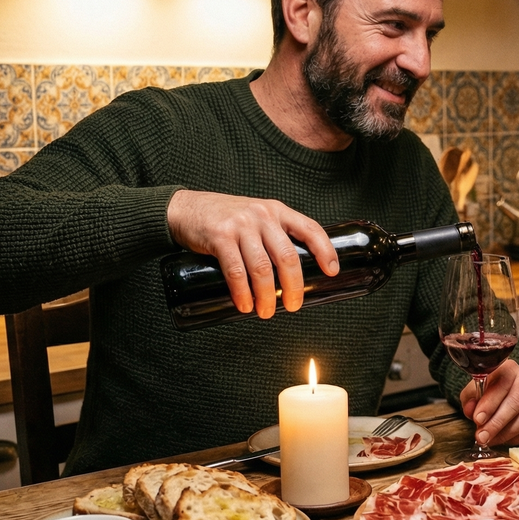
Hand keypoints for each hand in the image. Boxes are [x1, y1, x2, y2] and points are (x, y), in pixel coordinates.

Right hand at [165, 189, 338, 318]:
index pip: (310, 229)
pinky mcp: (220, 237)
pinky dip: (242, 292)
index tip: (332, 272)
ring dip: (266, 295)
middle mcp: (262, 216)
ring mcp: (240, 226)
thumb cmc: (225, 218)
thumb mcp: (256, 217)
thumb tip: (292, 273)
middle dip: (293, 286)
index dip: (325, 251)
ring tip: (266, 311)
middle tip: (293, 305)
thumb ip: (274, 235)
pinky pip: (236, 271)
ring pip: (262, 268)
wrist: (186, 208)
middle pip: (287, 256)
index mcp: (277, 211)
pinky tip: (245, 305)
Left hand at [458, 361, 518, 445]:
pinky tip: (505, 439)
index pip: (501, 385)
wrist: (507, 388)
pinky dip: (518, 438)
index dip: (489, 404)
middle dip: (496, 423)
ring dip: (506, 433)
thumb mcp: (475, 388)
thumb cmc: (489, 389)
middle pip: (515, 403)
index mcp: (509, 368)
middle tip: (482, 436)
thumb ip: (470, 398)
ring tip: (491, 440)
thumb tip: (471, 411)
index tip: (477, 420)